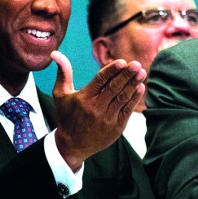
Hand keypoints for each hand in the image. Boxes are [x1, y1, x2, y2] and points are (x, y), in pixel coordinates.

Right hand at [50, 50, 142, 170]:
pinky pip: (127, 110)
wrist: (72, 145)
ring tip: (142, 73)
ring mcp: (107, 118)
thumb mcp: (60, 94)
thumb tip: (56, 53)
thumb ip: (63, 72)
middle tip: (136, 64)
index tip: (122, 62)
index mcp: (83, 98)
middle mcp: (96, 108)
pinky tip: (140, 87)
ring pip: (122, 98)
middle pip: (114, 88)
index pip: (100, 81)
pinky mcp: (116, 127)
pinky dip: (134, 99)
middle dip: (126, 75)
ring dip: (133, 85)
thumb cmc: (66, 116)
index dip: (111, 70)